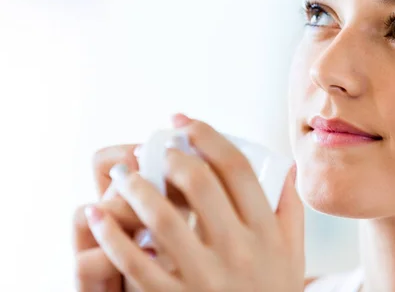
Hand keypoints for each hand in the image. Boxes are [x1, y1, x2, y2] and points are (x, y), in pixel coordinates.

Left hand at [85, 117, 304, 291]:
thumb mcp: (292, 253)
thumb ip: (290, 209)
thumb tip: (287, 166)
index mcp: (266, 231)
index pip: (237, 168)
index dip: (208, 136)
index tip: (185, 122)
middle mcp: (237, 249)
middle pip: (200, 183)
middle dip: (172, 156)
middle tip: (158, 148)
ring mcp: (205, 276)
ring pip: (162, 217)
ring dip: (136, 187)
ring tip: (123, 173)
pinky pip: (135, 263)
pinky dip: (111, 234)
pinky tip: (97, 214)